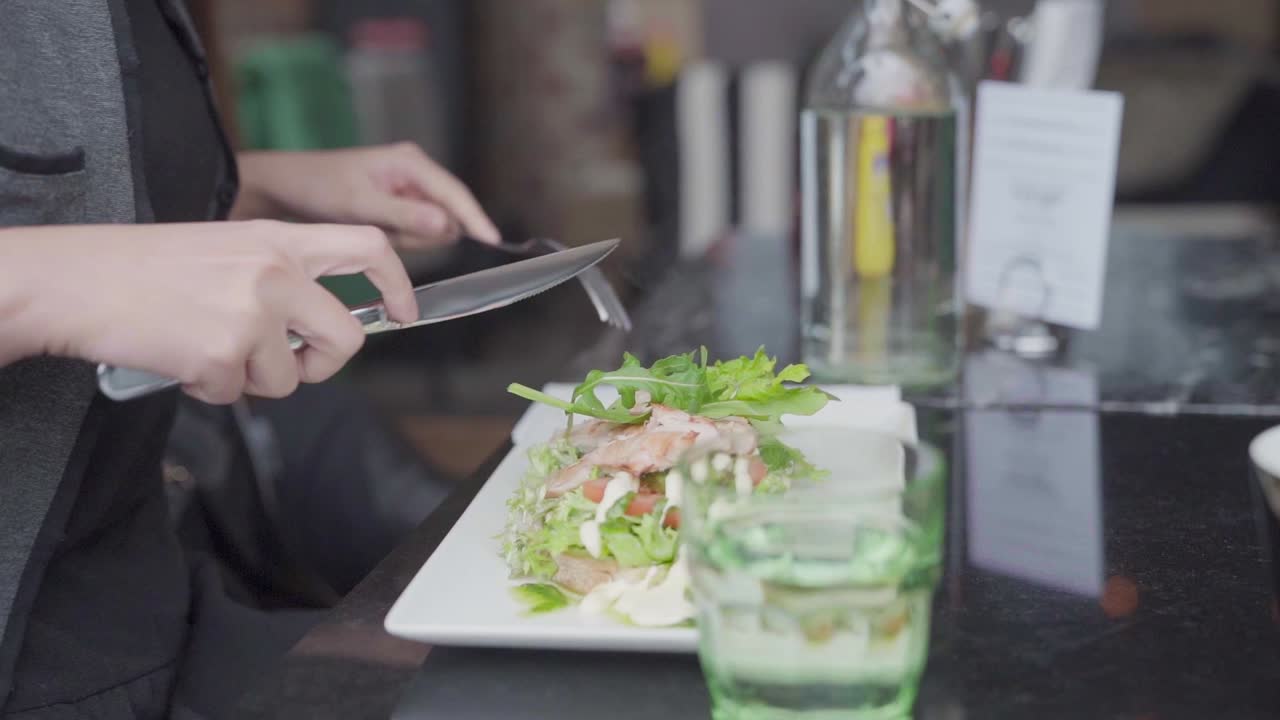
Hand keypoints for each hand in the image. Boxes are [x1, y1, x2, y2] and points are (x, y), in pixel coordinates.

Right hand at [0, 220, 416, 403]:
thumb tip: (317, 322)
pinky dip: (210, 389)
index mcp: (278, 239)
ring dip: (253, 378)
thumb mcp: (224, 248)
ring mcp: (252, 314)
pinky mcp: (223, 354)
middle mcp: (275, 272)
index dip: (397, 283)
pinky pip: (238, 394)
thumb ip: (278, 276)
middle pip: (346, 337)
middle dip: (325, 365)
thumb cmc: (141, 267)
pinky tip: (179, 357)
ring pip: (289, 378)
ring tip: (206, 347)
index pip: (368, 247)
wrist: (74, 281)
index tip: (402, 313)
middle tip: (292, 365)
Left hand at [234, 144, 500, 249]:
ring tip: (371, 226)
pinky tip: (372, 231)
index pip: (456, 195)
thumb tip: (448, 224)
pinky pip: (414, 234)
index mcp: (411, 163)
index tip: (494, 242)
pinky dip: (397, 240)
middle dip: (422, 233)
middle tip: (385, 230)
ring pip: (431, 230)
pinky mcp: (398, 208)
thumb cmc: (316, 188)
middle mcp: (415, 174)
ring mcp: (408, 192)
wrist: (281, 190)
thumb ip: (405, 215)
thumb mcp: (359, 204)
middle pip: (446, 216)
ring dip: (407, 239)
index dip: (476, 219)